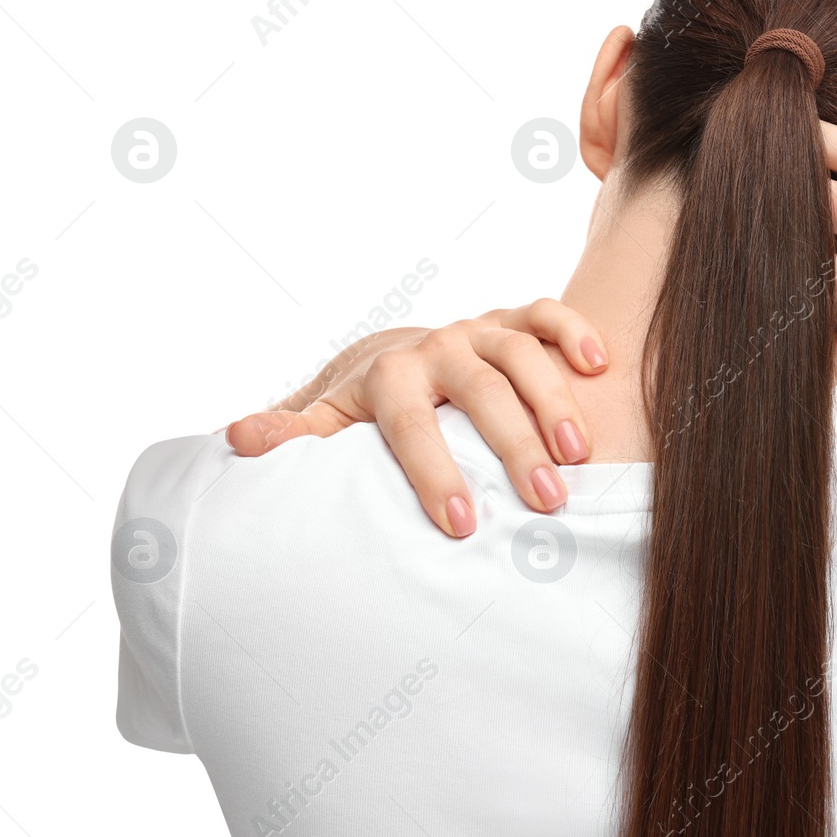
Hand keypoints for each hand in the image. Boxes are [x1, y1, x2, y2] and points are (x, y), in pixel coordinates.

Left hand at [224, 299, 608, 534]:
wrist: (393, 355)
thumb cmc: (364, 409)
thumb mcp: (325, 424)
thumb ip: (291, 435)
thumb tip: (235, 437)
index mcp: (386, 376)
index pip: (411, 423)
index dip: (434, 471)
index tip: (461, 524)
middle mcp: (436, 346)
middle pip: (479, 388)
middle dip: (514, 443)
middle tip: (546, 500)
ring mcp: (478, 330)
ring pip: (521, 352)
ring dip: (555, 400)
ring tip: (579, 455)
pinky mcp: (512, 320)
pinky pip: (547, 312)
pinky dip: (574, 331)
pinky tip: (600, 366)